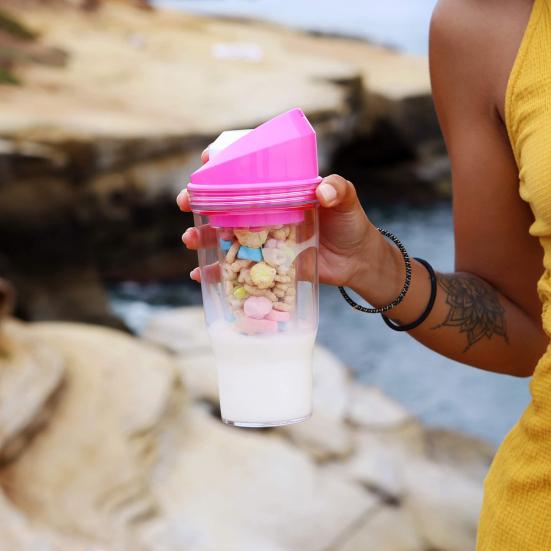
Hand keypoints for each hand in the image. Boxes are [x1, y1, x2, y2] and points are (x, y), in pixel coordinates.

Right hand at [177, 149, 402, 305]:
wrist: (357, 261)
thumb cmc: (351, 224)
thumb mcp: (347, 201)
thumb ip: (339, 190)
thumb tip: (323, 191)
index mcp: (278, 191)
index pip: (246, 173)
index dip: (223, 166)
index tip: (206, 162)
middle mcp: (264, 213)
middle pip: (224, 204)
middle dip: (200, 202)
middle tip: (185, 202)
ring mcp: (261, 240)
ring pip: (223, 235)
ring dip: (201, 237)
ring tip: (190, 240)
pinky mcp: (264, 265)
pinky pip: (235, 268)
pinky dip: (216, 272)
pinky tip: (200, 275)